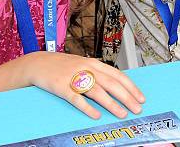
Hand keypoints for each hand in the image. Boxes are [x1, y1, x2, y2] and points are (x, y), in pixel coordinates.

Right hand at [26, 52, 144, 118]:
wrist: (38, 64)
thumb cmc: (63, 66)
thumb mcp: (83, 64)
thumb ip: (98, 72)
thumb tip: (117, 83)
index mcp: (93, 63)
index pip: (117, 75)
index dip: (131, 87)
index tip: (141, 98)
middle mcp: (86, 69)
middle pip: (111, 83)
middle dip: (126, 97)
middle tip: (137, 109)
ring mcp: (74, 78)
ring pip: (97, 91)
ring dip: (111, 104)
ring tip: (122, 113)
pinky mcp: (62, 87)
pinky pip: (77, 98)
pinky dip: (87, 107)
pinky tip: (96, 115)